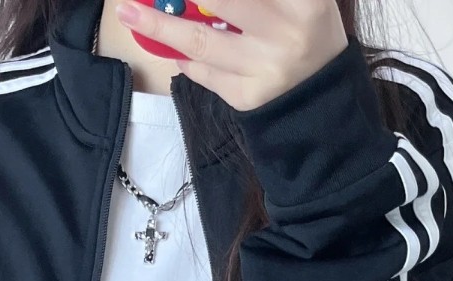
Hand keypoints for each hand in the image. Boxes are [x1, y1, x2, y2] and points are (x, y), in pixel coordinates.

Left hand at [115, 0, 348, 111]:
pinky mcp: (247, 98)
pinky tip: (173, 48)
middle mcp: (285, 33)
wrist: (322, 99)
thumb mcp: (299, 1)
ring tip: (129, 13)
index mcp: (305, 1)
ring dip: (159, 26)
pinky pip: (205, 72)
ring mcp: (264, 70)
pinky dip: (185, 57)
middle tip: (136, 0)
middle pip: (219, 1)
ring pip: (200, 42)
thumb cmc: (304, 30)